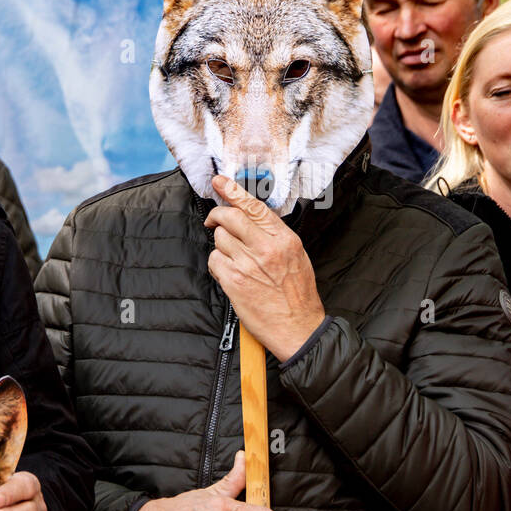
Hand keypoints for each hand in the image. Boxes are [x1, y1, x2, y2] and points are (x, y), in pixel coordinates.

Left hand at [205, 174, 325, 361]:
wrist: (297, 328)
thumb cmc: (298, 295)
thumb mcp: (297, 257)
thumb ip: (276, 237)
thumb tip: (252, 220)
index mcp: (284, 239)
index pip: (255, 207)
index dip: (233, 191)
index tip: (219, 182)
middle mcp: (266, 248)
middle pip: (230, 217)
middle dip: (217, 215)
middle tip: (213, 220)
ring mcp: (248, 264)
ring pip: (220, 238)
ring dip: (221, 245)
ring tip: (233, 258)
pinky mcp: (234, 281)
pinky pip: (214, 260)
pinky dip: (217, 264)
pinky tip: (229, 273)